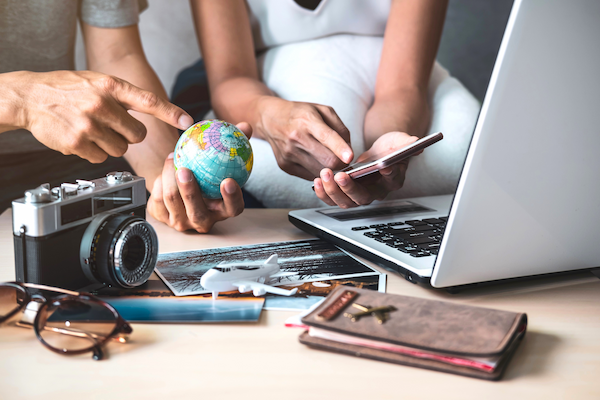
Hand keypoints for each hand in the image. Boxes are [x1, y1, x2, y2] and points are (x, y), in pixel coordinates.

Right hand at [14, 71, 192, 162]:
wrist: (29, 97)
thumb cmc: (68, 89)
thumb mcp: (98, 82)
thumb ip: (123, 96)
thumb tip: (156, 113)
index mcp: (110, 86)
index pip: (148, 101)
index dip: (170, 112)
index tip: (187, 122)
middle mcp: (101, 104)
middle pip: (137, 135)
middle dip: (129, 134)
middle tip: (113, 125)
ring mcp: (88, 125)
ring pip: (120, 148)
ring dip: (110, 143)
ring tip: (92, 128)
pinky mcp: (77, 143)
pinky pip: (100, 157)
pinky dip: (94, 151)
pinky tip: (81, 137)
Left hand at [147, 123, 251, 232]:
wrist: (180, 184)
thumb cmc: (206, 171)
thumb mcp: (221, 158)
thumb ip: (235, 143)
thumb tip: (245, 126)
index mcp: (223, 209)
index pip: (233, 208)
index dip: (232, 198)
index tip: (228, 181)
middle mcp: (203, 220)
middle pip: (197, 210)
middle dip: (190, 191)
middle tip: (184, 170)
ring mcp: (181, 222)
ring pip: (172, 200)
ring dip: (169, 175)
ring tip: (172, 157)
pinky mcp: (162, 217)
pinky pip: (158, 197)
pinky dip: (160, 179)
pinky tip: (164, 168)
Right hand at [254, 96, 353, 179]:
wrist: (270, 120)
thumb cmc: (300, 114)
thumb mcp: (322, 110)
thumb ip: (340, 128)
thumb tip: (349, 150)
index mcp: (307, 120)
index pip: (326, 136)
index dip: (340, 148)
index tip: (350, 156)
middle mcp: (296, 137)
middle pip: (326, 160)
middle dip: (341, 162)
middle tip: (344, 158)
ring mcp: (289, 154)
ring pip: (320, 171)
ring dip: (330, 169)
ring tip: (329, 158)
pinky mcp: (285, 166)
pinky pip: (310, 176)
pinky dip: (318, 171)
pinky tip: (316, 161)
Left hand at [313, 131, 418, 207]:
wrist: (379, 152)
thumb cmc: (390, 149)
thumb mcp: (399, 141)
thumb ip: (406, 142)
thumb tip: (415, 142)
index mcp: (393, 181)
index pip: (392, 181)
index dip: (387, 175)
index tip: (382, 166)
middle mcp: (376, 192)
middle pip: (363, 198)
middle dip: (350, 188)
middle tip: (340, 176)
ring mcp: (359, 195)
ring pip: (345, 202)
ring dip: (333, 190)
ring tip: (324, 175)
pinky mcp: (345, 193)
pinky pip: (333, 199)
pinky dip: (323, 192)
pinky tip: (316, 181)